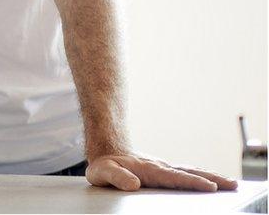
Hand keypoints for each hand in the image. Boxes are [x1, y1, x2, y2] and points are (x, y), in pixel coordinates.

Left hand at [86, 154, 237, 191]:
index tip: (210, 187)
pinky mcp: (165, 171)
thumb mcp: (103, 172)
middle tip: (232, 185)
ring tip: (231, 183)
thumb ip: (117, 177)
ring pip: (192, 171)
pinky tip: (213, 180)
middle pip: (190, 173)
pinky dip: (203, 175)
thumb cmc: (104, 164)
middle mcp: (161, 167)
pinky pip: (188, 173)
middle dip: (212, 179)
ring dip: (212, 177)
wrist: (107, 149)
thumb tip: (133, 184)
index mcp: (149, 170)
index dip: (192, 182)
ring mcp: (165, 168)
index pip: (175, 178)